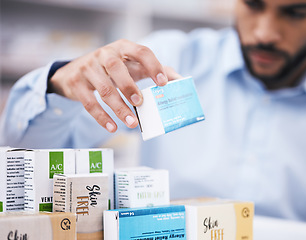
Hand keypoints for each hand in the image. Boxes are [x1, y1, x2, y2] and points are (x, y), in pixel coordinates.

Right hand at [49, 39, 180, 131]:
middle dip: (129, 86)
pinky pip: (89, 103)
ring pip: (104, 89)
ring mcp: (88, 68)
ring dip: (119, 108)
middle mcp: (104, 54)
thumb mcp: (131, 66)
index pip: (141, 51)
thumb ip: (153, 70)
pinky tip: (113, 127)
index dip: (153, 66)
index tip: (163, 83)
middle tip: (140, 103)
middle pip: (116, 68)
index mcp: (123, 48)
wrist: (74, 71)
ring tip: (132, 123)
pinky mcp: (76, 83)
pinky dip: (102, 117)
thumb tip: (180, 80)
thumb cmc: (113, 70)